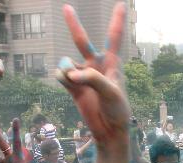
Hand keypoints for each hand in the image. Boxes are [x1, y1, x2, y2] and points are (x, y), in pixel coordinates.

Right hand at [55, 4, 129, 144]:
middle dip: (73, 24)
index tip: (121, 4)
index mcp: (112, 63)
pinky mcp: (73, 87)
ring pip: (66, 64)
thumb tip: (70, 73)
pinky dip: (63, 80)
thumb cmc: (117, 109)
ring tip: (78, 84)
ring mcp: (83, 75)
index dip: (116, 20)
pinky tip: (71, 87)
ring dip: (68, 72)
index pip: (114, 38)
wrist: (109, 130)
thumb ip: (92, 79)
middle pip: (82, 41)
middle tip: (65, 6)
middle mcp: (96, 66)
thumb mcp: (111, 92)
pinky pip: (61, 76)